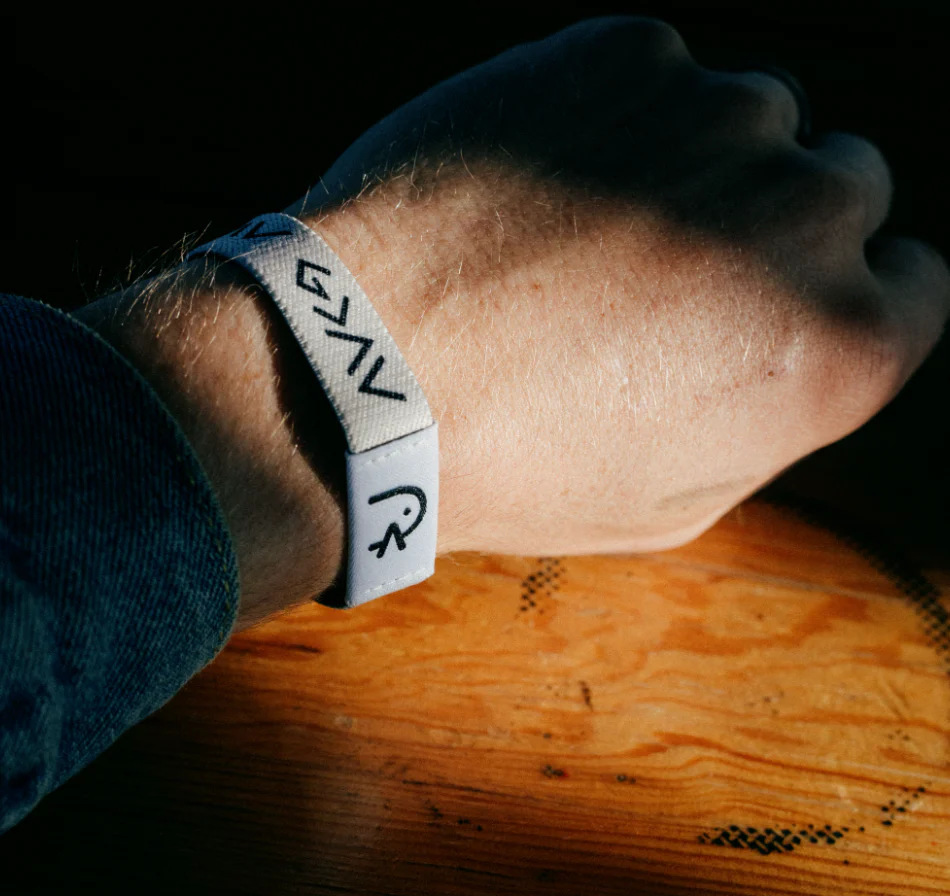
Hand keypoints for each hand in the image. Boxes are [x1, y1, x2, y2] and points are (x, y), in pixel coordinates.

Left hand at [289, 16, 949, 555]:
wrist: (368, 374)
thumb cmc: (518, 463)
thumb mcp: (674, 502)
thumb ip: (771, 415)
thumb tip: (798, 343)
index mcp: (839, 345)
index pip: (916, 285)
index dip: (845, 295)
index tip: (781, 302)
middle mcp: (807, 214)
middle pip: (845, 185)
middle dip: (776, 226)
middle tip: (671, 268)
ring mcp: (717, 116)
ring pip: (755, 116)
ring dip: (699, 161)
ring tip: (591, 225)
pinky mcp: (624, 53)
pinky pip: (659, 73)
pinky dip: (618, 114)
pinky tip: (543, 179)